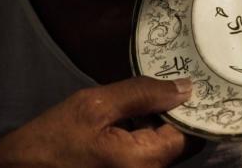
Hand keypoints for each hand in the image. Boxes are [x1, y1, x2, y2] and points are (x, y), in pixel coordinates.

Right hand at [0, 77, 190, 167]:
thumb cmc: (47, 143)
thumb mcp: (93, 107)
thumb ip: (141, 94)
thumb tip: (185, 88)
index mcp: (145, 163)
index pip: (193, 135)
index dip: (194, 108)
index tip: (191, 82)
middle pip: (182, 143)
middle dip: (175, 114)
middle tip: (164, 85)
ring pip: (165, 148)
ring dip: (159, 124)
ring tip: (144, 98)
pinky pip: (147, 156)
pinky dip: (144, 136)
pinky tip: (130, 117)